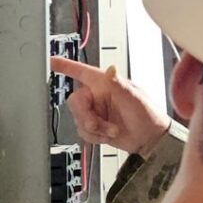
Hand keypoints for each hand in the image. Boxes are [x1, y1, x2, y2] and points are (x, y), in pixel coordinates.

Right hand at [50, 56, 171, 155]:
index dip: (65, 66)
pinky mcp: (96, 125)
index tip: (51, 62)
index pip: (81, 71)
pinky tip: (108, 135)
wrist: (152, 140)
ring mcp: (97, 111)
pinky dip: (95, 136)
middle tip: (96, 124)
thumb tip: (111, 69)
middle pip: (75, 101)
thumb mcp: (134, 98)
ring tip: (112, 130)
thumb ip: (119, 84)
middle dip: (85, 115)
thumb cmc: (149, 116)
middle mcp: (98, 96)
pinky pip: (83, 131)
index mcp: (105, 84)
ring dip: (94, 128)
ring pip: (78, 118)